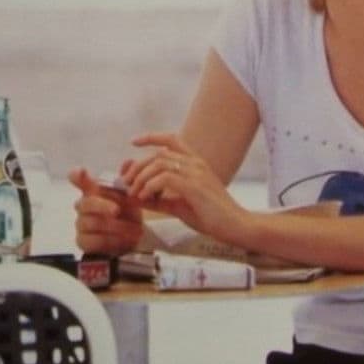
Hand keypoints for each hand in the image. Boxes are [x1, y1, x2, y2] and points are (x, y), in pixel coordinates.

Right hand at [70, 168, 143, 254]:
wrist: (130, 239)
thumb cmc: (127, 213)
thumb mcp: (131, 197)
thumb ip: (128, 181)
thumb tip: (128, 162)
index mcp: (92, 191)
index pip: (78, 180)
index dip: (77, 176)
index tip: (80, 172)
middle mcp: (83, 206)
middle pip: (86, 203)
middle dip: (102, 206)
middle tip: (117, 210)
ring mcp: (81, 224)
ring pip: (93, 223)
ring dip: (117, 226)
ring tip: (136, 230)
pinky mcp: (83, 241)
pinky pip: (94, 240)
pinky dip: (113, 240)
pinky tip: (126, 239)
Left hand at [125, 132, 248, 244]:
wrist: (236, 226)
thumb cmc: (212, 216)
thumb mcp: (180, 206)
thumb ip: (159, 200)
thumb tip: (136, 198)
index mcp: (195, 163)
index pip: (172, 139)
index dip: (151, 137)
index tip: (134, 142)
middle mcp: (196, 163)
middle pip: (158, 154)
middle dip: (137, 167)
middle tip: (127, 182)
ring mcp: (196, 173)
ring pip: (159, 163)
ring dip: (141, 177)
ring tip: (135, 193)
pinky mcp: (195, 186)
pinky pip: (165, 178)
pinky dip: (150, 186)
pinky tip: (146, 197)